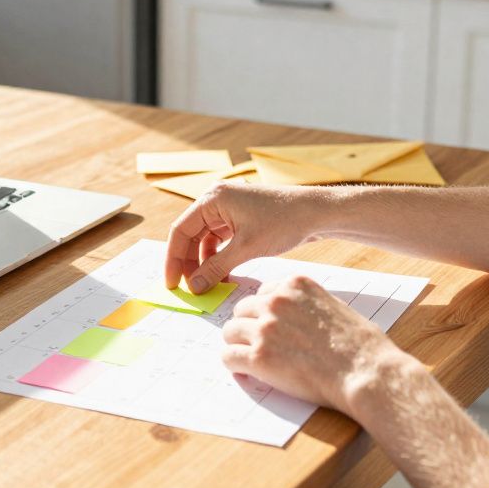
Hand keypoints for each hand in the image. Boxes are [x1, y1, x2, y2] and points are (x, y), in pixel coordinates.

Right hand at [165, 181, 329, 293]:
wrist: (316, 213)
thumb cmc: (284, 221)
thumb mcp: (246, 248)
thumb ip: (215, 267)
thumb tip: (194, 286)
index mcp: (213, 199)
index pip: (180, 230)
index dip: (173, 259)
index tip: (172, 283)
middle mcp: (217, 200)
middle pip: (191, 235)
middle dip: (188, 263)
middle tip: (189, 288)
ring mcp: (229, 209)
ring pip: (205, 240)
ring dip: (204, 263)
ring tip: (207, 285)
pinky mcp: (240, 218)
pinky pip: (220, 240)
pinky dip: (218, 258)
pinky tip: (222, 276)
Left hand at [221, 275, 409, 412]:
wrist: (365, 371)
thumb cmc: (360, 345)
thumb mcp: (334, 306)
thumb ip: (307, 305)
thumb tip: (294, 318)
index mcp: (295, 285)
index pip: (263, 293)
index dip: (264, 313)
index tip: (268, 326)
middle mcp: (276, 301)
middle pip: (242, 309)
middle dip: (248, 327)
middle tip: (259, 345)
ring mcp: (265, 328)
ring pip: (230, 331)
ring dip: (239, 345)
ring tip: (252, 360)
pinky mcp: (258, 356)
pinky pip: (228, 356)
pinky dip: (235, 366)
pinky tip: (247, 372)